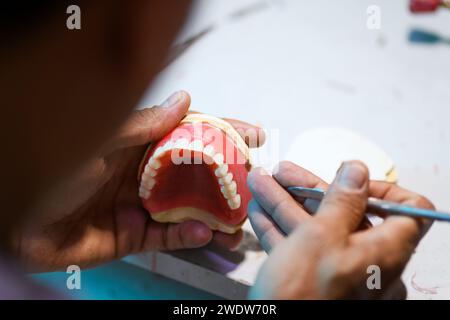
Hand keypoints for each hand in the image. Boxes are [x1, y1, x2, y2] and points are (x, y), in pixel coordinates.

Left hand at [14, 91, 264, 271]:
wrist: (18, 224)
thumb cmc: (54, 172)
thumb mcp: (101, 140)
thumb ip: (143, 125)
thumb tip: (185, 100)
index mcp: (139, 145)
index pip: (190, 134)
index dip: (221, 132)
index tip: (251, 133)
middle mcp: (145, 174)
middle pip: (196, 173)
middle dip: (229, 177)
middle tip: (256, 181)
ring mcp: (142, 206)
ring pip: (189, 208)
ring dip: (216, 215)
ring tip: (241, 221)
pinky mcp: (134, 235)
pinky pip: (169, 236)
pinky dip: (189, 236)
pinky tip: (207, 233)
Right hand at [247, 161, 432, 298]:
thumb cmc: (302, 298)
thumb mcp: (320, 238)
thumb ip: (341, 202)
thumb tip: (356, 171)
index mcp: (385, 253)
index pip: (408, 210)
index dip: (382, 189)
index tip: (351, 180)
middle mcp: (368, 264)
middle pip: (346, 215)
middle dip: (307, 190)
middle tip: (284, 174)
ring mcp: (339, 274)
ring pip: (315, 229)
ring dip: (286, 205)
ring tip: (263, 184)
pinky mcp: (315, 284)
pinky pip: (302, 249)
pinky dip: (281, 229)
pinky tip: (260, 212)